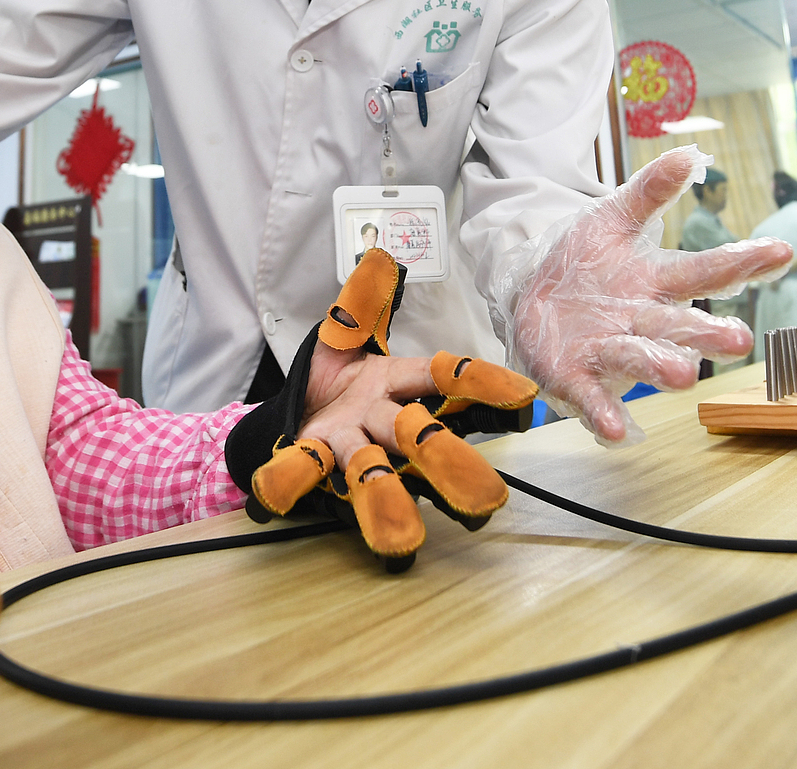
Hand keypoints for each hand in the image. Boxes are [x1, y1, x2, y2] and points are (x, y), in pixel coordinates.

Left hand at [225, 251, 537, 571]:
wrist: (287, 415)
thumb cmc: (332, 380)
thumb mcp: (343, 335)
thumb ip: (362, 304)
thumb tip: (380, 257)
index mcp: (396, 384)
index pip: (446, 379)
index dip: (483, 386)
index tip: (525, 400)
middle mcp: (380, 421)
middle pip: (421, 439)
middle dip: (450, 465)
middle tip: (487, 498)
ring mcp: (347, 446)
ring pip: (373, 472)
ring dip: (386, 502)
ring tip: (404, 539)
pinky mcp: (311, 462)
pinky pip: (299, 472)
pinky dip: (286, 481)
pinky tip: (271, 498)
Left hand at [504, 147, 791, 443]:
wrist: (529, 296)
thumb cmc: (582, 264)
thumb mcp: (611, 219)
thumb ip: (649, 191)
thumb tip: (690, 154)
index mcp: (656, 283)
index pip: (705, 271)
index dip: (742, 261)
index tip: (781, 251)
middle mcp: (642, 321)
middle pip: (680, 327)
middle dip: (707, 335)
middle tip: (738, 340)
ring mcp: (611, 350)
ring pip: (643, 359)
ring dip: (662, 368)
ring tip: (684, 376)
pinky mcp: (578, 376)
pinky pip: (595, 397)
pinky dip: (606, 413)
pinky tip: (616, 429)